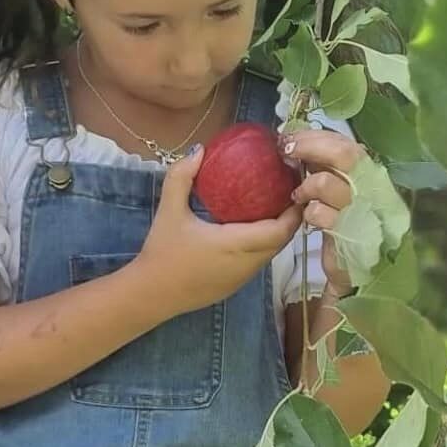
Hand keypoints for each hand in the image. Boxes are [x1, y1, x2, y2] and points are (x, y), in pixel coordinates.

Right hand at [138, 148, 302, 315]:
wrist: (150, 295)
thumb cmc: (162, 254)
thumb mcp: (169, 211)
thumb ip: (182, 177)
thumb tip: (199, 150)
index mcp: (236, 245)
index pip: (279, 230)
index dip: (293, 212)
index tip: (296, 189)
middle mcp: (246, 264)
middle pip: (281, 242)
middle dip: (289, 219)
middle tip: (287, 192)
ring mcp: (242, 278)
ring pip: (270, 254)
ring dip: (276, 233)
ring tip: (273, 206)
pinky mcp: (235, 285)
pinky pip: (258, 261)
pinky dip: (263, 244)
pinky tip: (251, 228)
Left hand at [281, 127, 361, 298]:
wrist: (357, 270)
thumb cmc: (345, 227)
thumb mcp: (337, 192)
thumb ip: (326, 169)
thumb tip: (297, 142)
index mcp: (369, 174)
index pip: (346, 144)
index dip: (317, 137)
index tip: (290, 137)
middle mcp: (372, 188)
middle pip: (344, 154)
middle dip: (310, 147)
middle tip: (286, 151)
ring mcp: (363, 210)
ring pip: (327, 182)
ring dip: (306, 185)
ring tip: (299, 195)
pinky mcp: (351, 233)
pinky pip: (322, 214)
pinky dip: (310, 212)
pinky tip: (308, 217)